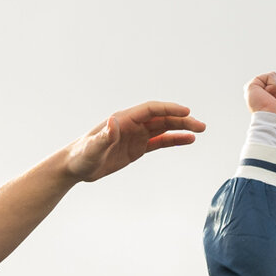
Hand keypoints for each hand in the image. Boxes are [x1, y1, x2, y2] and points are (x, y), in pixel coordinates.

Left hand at [65, 102, 203, 182]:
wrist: (75, 167)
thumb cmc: (81, 156)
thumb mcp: (92, 148)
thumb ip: (104, 136)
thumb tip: (113, 122)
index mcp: (123, 119)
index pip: (151, 110)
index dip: (169, 109)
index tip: (185, 111)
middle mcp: (132, 124)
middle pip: (161, 117)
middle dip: (182, 119)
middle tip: (201, 125)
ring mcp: (136, 135)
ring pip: (164, 127)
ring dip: (182, 128)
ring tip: (200, 130)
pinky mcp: (137, 147)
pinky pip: (159, 141)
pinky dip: (174, 140)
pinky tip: (188, 140)